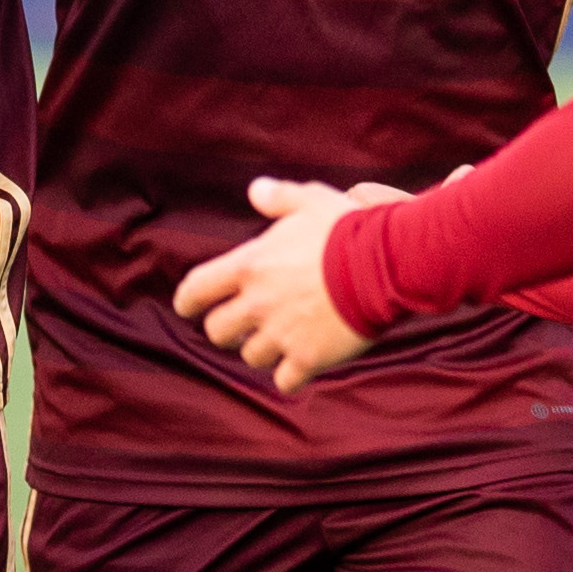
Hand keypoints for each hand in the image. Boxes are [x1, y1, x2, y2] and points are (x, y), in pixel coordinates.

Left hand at [174, 176, 377, 389]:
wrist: (385, 265)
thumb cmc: (346, 228)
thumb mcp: (310, 200)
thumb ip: (279, 197)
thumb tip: (256, 190)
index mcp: (249, 266)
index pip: (196, 290)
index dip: (187, 301)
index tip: (188, 307)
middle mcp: (257, 304)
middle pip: (217, 332)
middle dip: (227, 329)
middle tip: (243, 323)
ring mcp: (282, 334)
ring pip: (251, 356)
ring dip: (261, 349)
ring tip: (279, 339)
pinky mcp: (309, 358)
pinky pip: (286, 380)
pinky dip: (290, 376)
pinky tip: (301, 365)